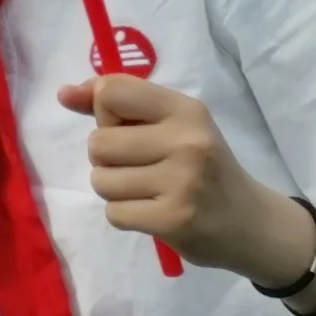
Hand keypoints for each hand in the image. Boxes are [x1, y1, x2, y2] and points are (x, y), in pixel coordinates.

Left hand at [55, 74, 310, 283]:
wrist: (252, 224)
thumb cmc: (203, 167)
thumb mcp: (172, 125)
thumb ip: (118, 105)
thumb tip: (64, 93)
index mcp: (185, 110)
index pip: (111, 92)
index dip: (103, 112)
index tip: (121, 127)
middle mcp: (186, 141)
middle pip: (98, 143)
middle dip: (108, 159)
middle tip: (141, 167)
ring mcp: (182, 182)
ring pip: (102, 180)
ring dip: (115, 189)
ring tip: (148, 191)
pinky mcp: (175, 220)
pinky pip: (114, 213)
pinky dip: (125, 215)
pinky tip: (152, 212)